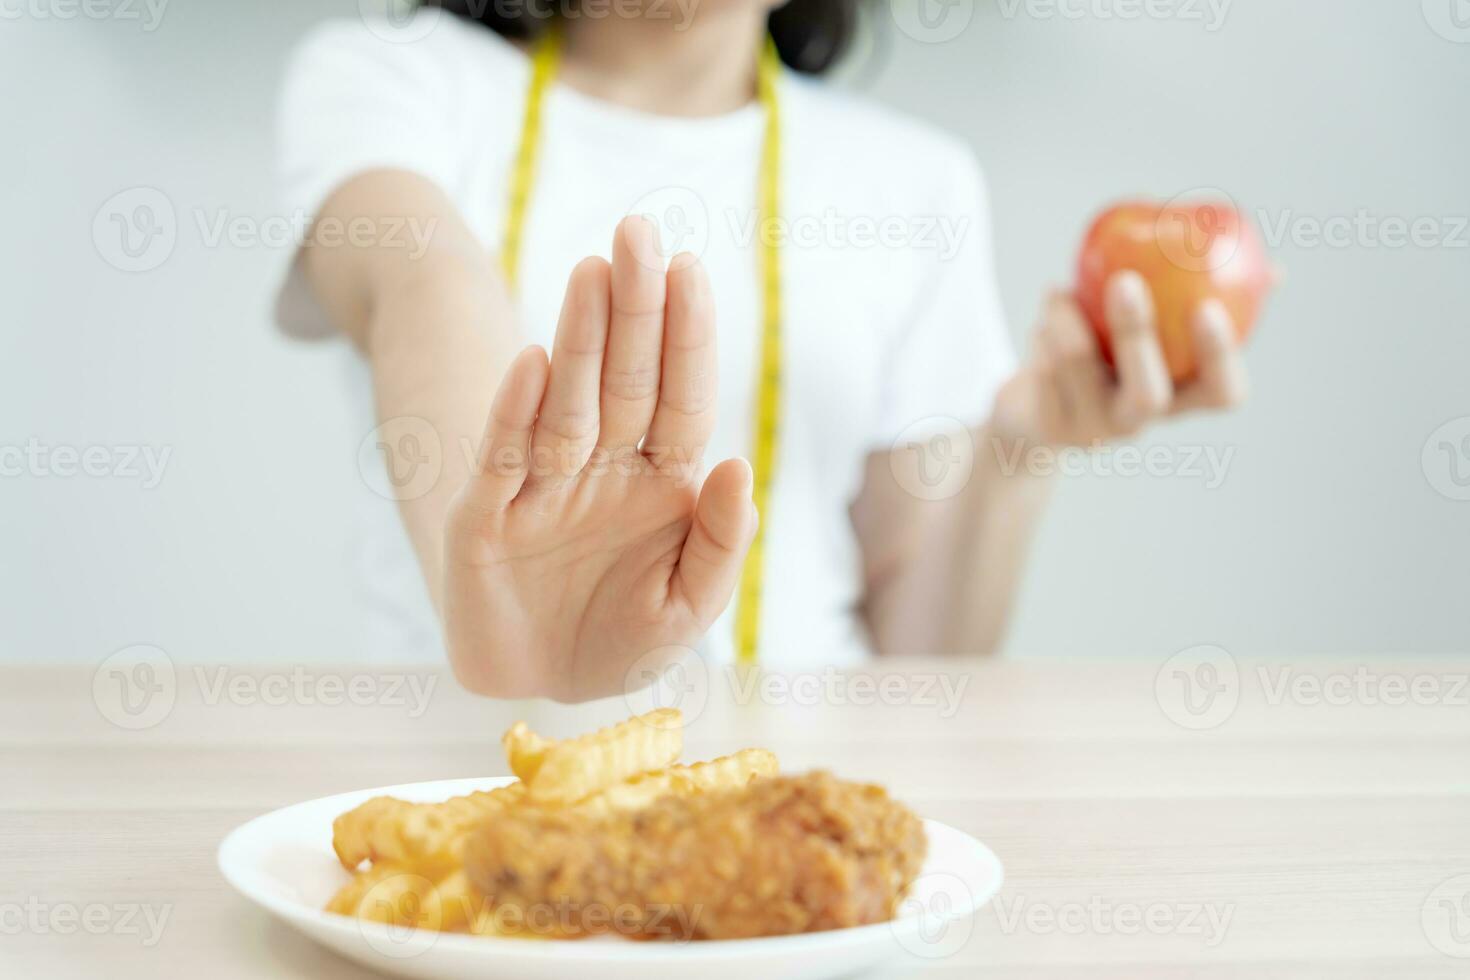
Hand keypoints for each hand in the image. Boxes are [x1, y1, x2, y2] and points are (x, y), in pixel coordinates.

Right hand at [442, 217, 756, 701]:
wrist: (539, 683)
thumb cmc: (623, 638)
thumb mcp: (688, 607)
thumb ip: (721, 545)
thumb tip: (739, 464)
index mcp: (662, 480)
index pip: (681, 396)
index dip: (686, 336)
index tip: (692, 269)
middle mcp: (604, 467)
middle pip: (627, 379)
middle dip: (635, 308)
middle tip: (639, 230)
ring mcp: (543, 485)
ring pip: (569, 400)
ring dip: (582, 338)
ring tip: (595, 269)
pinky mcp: (486, 516)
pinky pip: (505, 456)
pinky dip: (518, 412)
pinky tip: (536, 360)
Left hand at [993, 270, 1248, 447]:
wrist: (1033, 413)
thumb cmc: (1108, 355)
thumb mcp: (1155, 328)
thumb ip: (1204, 295)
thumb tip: (1274, 269)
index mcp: (1180, 398)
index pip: (1222, 394)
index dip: (1220, 358)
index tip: (1207, 306)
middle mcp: (1139, 423)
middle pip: (1148, 395)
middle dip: (1136, 333)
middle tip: (1125, 280)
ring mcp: (1092, 431)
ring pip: (1079, 369)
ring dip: (1067, 318)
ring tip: (1059, 291)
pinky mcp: (1047, 425)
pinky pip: (1042, 368)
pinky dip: (1043, 331)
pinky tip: (1045, 315)